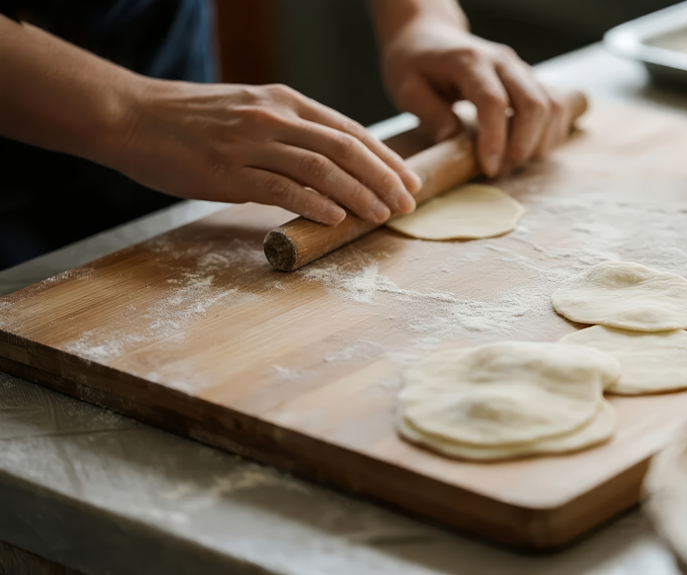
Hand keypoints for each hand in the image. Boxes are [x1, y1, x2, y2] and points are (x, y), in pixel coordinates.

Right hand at [112, 81, 421, 224]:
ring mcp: (252, 143)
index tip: (409, 179)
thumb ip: (289, 132)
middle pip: (345, 148)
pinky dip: (315, 203)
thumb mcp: (249, 112)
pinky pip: (282, 188)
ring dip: (359, 193)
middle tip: (408, 202)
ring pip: (322, 168)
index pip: (349, 130)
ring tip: (382, 214)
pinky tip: (337, 217)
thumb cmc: (191, 121)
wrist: (131, 116)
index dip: (384, 157)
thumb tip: (329, 165)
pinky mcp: (229, 172)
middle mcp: (275, 117)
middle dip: (383, 177)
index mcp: (284, 102)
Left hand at [380, 19, 570, 176]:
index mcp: (469, 61)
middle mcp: (503, 61)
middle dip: (522, 147)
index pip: (494, 101)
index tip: (489, 169)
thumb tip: (453, 141)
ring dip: (538, 143)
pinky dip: (549, 134)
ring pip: (551, 107)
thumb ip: (429, 114)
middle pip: (533, 105)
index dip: (495, 140)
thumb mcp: (407, 88)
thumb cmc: (415, 64)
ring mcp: (521, 69)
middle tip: (500, 171)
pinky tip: (528, 151)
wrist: (429, 36)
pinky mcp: (531, 79)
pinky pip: (556, 107)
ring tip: (511, 164)